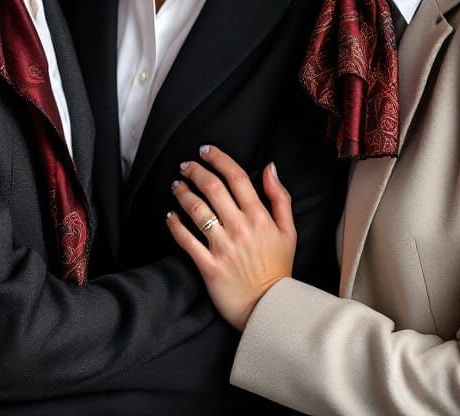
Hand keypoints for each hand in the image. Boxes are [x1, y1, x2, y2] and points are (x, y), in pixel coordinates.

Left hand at [167, 144, 295, 331]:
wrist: (270, 309)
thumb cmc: (278, 268)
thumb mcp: (288, 231)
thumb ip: (279, 197)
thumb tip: (270, 167)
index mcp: (259, 217)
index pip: (236, 177)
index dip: (219, 159)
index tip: (205, 150)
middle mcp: (240, 228)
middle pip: (213, 188)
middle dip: (195, 171)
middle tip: (185, 164)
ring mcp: (223, 247)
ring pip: (197, 211)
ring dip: (183, 193)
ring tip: (176, 185)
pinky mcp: (209, 266)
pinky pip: (187, 241)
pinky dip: (175, 225)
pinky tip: (170, 215)